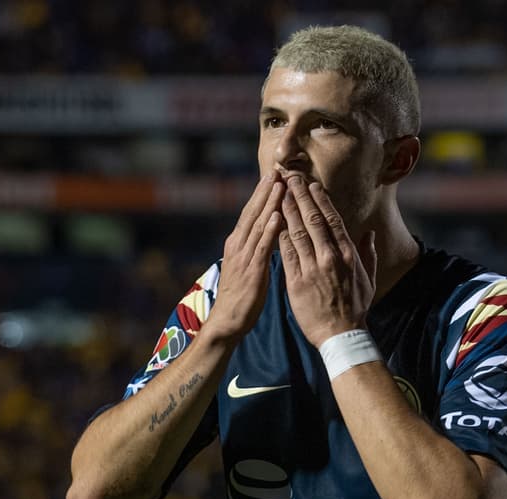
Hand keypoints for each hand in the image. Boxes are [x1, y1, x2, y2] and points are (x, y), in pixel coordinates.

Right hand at [205, 173, 286, 342]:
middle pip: (253, 212)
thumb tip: (267, 234)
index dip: (263, 193)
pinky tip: (277, 216)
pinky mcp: (251, 270)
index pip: (252, 213)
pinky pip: (261, 247)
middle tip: (278, 168)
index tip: (274, 175)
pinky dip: (269, 230)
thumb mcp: (247, 266)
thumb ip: (255, 248)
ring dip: (269, 203)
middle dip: (266, 190)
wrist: (226, 322)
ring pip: (258, 224)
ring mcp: (244, 257)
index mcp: (238, 243)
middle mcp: (238, 245)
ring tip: (280, 184)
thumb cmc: (241, 297)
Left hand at [278, 175, 376, 347]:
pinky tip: (272, 221)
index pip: (332, 219)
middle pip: (313, 219)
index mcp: (348, 254)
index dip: (320, 200)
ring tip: (278, 192)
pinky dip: (279, 234)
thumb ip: (367, 255)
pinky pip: (286, 253)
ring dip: (287, 209)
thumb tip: (369, 235)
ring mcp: (313, 268)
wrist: (341, 335)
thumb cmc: (356, 308)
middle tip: (290, 177)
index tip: (311, 184)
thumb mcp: (368, 279)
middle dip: (300, 196)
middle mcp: (330, 256)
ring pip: (297, 231)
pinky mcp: (296, 281)